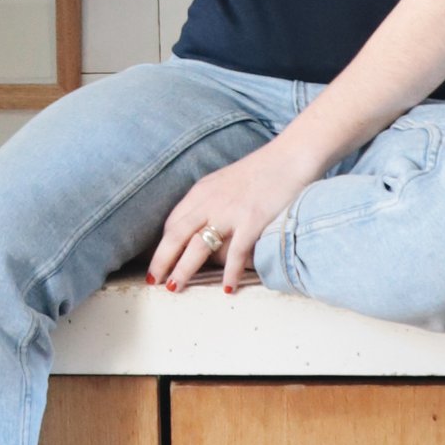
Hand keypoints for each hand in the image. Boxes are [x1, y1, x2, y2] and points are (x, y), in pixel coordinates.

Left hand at [149, 142, 313, 293]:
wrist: (291, 155)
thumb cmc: (262, 170)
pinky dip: (229, 273)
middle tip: (153, 282)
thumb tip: (202, 225)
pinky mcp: (252, 220)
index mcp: (202, 191)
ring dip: (183, 269)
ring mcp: (231, 212)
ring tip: (175, 289)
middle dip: (161, 261)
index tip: (158, 263)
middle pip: (176, 235)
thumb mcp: (226, 181)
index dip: (163, 245)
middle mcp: (210, 201)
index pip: (173, 222)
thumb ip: (211, 200)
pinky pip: (236, 252)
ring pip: (198, 246)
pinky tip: (227, 288)